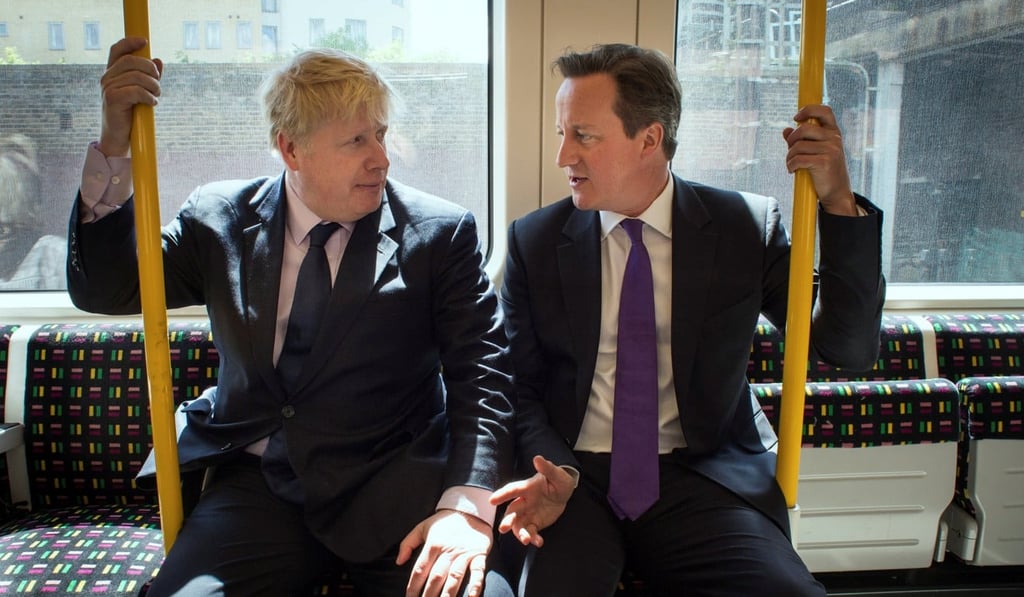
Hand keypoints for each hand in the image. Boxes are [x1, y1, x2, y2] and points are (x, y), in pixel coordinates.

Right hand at [99, 37, 163, 157]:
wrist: (120, 137)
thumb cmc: (131, 114)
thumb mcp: (142, 92)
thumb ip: (149, 76)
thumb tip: (158, 60)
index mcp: (113, 73)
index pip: (117, 50)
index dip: (130, 42)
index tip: (145, 41)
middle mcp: (107, 77)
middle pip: (132, 60)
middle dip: (151, 70)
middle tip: (158, 83)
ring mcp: (107, 87)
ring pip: (137, 76)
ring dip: (153, 86)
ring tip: (156, 96)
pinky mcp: (112, 99)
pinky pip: (135, 90)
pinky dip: (148, 96)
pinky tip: (151, 103)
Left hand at [398, 509, 492, 596]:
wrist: (471, 509)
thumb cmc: (445, 521)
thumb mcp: (423, 527)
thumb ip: (408, 543)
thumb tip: (399, 561)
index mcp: (433, 544)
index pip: (420, 570)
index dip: (413, 587)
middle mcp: (448, 550)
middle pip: (436, 577)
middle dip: (428, 595)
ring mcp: (464, 553)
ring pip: (454, 577)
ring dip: (448, 595)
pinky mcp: (479, 554)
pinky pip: (478, 571)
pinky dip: (475, 584)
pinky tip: (472, 596)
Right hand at [489, 455, 575, 547]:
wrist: (564, 492)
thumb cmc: (558, 480)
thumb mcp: (557, 474)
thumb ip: (547, 468)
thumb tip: (537, 458)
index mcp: (527, 488)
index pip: (512, 490)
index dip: (502, 495)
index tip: (492, 501)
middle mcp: (525, 501)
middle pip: (512, 512)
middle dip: (507, 520)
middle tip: (503, 528)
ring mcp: (529, 513)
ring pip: (519, 525)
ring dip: (520, 533)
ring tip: (526, 540)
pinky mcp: (535, 523)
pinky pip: (531, 532)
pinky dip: (533, 538)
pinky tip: (539, 542)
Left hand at [782, 104, 858, 215]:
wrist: (836, 192)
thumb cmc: (824, 171)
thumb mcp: (815, 152)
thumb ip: (801, 140)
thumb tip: (786, 130)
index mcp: (833, 132)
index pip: (824, 110)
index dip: (808, 109)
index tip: (796, 118)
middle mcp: (834, 138)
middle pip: (803, 128)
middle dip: (791, 140)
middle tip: (790, 151)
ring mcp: (831, 150)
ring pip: (798, 146)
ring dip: (789, 157)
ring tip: (792, 165)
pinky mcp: (824, 162)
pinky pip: (798, 159)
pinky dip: (790, 165)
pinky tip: (793, 170)